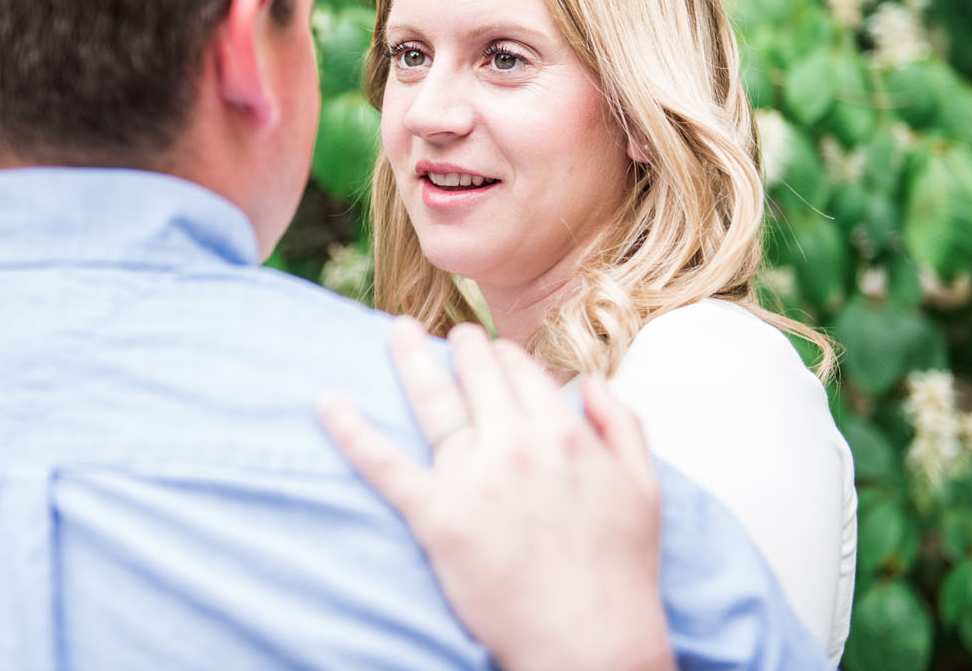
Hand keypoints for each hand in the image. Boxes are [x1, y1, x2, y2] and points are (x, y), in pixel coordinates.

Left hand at [320, 318, 676, 670]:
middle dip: (462, 345)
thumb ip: (622, 425)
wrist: (589, 641)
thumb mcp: (644, 488)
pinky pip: (385, 466)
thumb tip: (593, 382)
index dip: (505, 357)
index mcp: (561, 432)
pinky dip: (352, 433)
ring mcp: (471, 478)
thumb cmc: (620, 571)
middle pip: (477, 374)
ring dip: (410, 358)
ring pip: (432, 401)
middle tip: (449, 333)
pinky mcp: (435, 518)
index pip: (521, 370)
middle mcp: (514, 444)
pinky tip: (327, 404)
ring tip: (396, 331)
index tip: (495, 353)